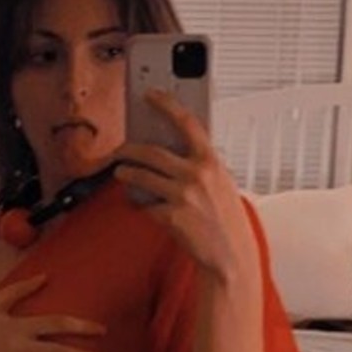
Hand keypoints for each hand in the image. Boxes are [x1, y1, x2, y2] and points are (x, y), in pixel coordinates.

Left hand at [115, 91, 256, 281]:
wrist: (231, 255)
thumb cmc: (227, 221)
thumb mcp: (222, 183)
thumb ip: (201, 165)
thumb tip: (173, 149)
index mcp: (211, 162)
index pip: (186, 123)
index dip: (167, 105)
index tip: (151, 96)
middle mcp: (196, 175)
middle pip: (151, 151)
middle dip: (129, 149)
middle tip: (120, 150)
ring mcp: (183, 195)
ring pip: (141, 176)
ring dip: (126, 173)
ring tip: (122, 173)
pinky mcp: (171, 216)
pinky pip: (145, 205)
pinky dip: (140, 205)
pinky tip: (142, 206)